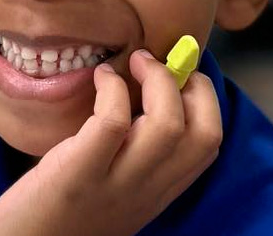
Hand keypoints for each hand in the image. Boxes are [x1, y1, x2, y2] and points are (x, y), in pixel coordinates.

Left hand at [0, 49, 221, 235]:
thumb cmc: (63, 210)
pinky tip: (100, 77)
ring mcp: (114, 185)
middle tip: (156, 63)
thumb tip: (146, 94)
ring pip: (166, 126)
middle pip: (202, 132)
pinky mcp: (77, 175)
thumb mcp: (115, 187)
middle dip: (191, 84)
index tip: (180, 76)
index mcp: (158, 190)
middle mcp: (146, 190)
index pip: (208, 143)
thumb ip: (136, 155)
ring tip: (132, 62)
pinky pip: (112, 122)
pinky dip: (113, 89)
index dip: (205, 99)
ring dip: (156, 79)